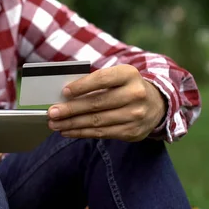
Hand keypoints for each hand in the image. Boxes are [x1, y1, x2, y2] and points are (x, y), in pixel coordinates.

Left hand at [47, 64, 165, 141]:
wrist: (156, 103)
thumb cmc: (125, 86)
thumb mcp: (116, 76)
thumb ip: (95, 82)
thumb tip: (65, 96)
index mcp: (129, 74)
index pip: (102, 79)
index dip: (82, 86)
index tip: (64, 92)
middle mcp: (135, 95)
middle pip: (97, 103)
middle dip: (71, 109)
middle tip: (52, 112)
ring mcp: (136, 115)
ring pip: (97, 121)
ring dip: (72, 124)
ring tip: (55, 124)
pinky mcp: (132, 132)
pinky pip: (102, 133)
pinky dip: (82, 133)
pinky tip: (68, 131)